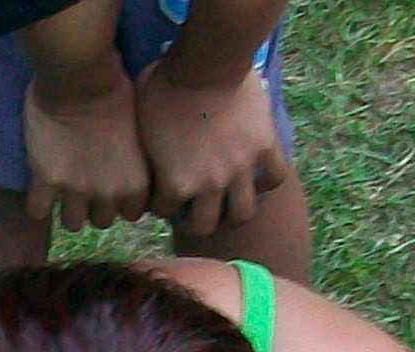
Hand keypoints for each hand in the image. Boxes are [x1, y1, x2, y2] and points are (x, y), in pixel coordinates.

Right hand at [18, 72, 149, 232]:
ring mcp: (76, 189)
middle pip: (102, 221)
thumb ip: (135, 158)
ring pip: (72, 223)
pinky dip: (38, 203)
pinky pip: (38, 210)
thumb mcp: (139, 129)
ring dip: (69, 210)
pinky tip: (40, 189)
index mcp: (135, 181)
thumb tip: (130, 165)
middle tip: (88, 185)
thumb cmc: (116, 90)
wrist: (80, 77)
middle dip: (96, 206)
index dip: (122, 200)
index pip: (132, 213)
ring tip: (64, 191)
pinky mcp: (46, 179)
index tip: (114, 186)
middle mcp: (108, 192)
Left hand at [131, 53, 287, 238]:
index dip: (159, 202)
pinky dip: (268, 179)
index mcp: (176, 182)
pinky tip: (260, 175)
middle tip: (196, 209)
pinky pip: (275, 176)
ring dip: (235, 211)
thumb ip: (144, 146)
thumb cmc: (164, 86)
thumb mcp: (141, 122)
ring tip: (230, 203)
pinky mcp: (265, 147)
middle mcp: (210, 185)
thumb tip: (139, 152)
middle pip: (206, 225)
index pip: (163, 210)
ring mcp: (241, 169)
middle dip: (197, 221)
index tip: (160, 193)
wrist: (206, 62)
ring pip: (243, 212)